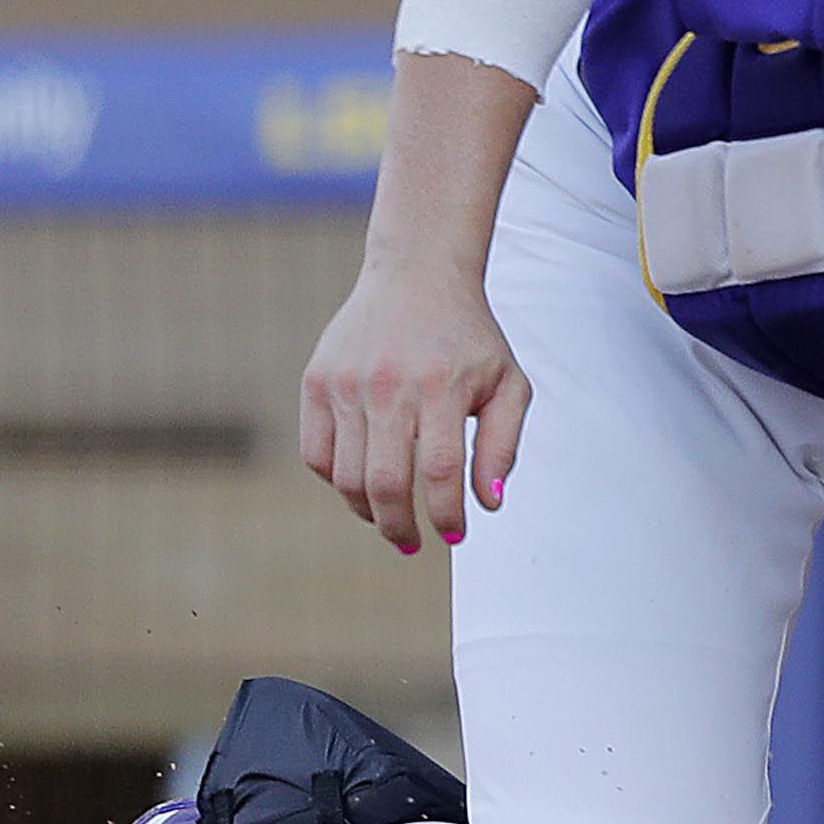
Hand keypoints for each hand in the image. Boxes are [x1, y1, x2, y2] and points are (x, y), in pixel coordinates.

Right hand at [296, 256, 532, 551]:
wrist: (416, 277)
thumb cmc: (470, 338)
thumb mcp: (508, 384)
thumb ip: (502, 446)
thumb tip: (489, 504)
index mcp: (441, 387)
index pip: (440, 471)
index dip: (446, 515)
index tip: (454, 537)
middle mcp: (388, 386)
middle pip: (385, 482)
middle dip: (400, 527)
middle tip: (413, 545)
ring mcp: (346, 384)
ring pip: (345, 475)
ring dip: (368, 510)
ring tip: (390, 519)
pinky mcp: (316, 382)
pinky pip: (315, 452)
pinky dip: (335, 480)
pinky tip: (361, 486)